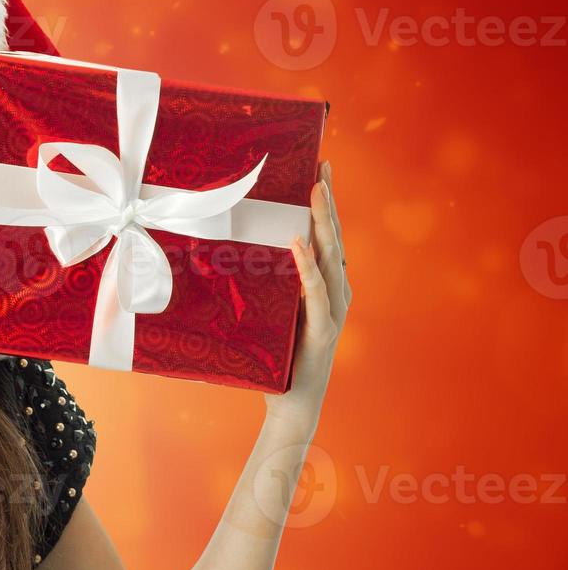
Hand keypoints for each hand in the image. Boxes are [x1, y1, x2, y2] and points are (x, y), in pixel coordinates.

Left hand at [264, 160, 352, 430]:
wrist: (290, 404)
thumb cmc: (277, 356)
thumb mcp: (270, 309)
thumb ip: (265, 283)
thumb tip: (232, 250)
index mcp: (325, 285)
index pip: (325, 235)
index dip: (324, 202)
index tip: (318, 167)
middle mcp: (336, 292)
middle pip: (333, 237)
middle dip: (327, 200)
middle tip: (321, 165)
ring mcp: (333, 311)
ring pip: (331, 257)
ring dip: (323, 223)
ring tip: (315, 191)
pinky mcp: (323, 330)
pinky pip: (316, 292)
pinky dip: (308, 266)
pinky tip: (299, 242)